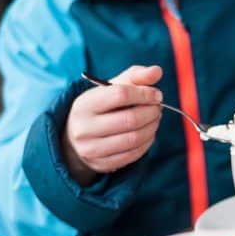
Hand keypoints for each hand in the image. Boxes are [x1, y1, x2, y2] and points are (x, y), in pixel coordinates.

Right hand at [62, 65, 162, 184]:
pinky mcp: (102, 164)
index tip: (156, 94)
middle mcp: (84, 128)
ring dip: (152, 128)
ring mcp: (92, 149)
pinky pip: (133, 154)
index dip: (144, 94)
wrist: (77, 136)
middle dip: (151, 112)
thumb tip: (157, 71)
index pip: (120, 94)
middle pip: (130, 119)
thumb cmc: (102, 106)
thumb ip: (135, 77)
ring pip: (133, 139)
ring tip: (155, 119)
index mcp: (85, 104)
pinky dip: (147, 143)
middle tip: (158, 108)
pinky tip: (148, 134)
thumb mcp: (112, 87)